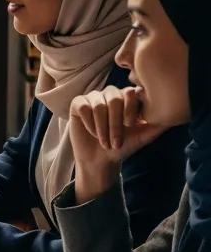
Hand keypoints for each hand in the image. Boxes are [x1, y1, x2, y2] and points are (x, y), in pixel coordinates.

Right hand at [68, 86, 164, 202]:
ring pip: (98, 104)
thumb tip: (173, 114)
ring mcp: (93, 97)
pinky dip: (89, 124)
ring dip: (102, 128)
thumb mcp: (144, 135)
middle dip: (115, 123)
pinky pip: (84, 107)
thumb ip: (157, 124)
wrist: (101, 159)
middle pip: (114, 98)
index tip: (131, 127)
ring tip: (104, 141)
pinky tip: (92, 132)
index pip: (131, 93)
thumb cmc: (123, 146)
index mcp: (127, 97)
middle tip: (116, 141)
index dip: (130, 110)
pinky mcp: (78, 104)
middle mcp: (110, 94)